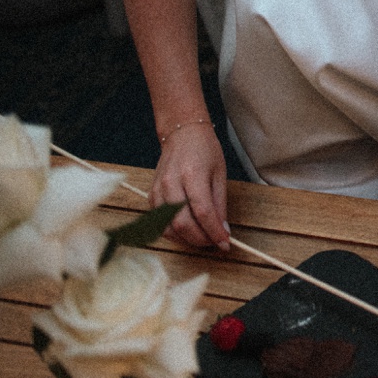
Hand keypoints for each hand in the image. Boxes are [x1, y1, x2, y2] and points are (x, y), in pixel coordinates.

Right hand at [151, 123, 229, 249]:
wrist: (182, 134)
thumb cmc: (205, 150)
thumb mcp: (220, 174)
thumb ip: (219, 204)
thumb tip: (223, 230)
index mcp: (192, 175)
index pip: (203, 212)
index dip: (214, 232)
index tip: (225, 243)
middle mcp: (171, 184)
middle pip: (183, 224)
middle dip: (201, 239)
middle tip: (215, 242)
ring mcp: (158, 190)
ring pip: (169, 228)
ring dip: (187, 239)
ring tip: (203, 238)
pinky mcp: (151, 196)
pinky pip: (160, 223)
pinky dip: (174, 232)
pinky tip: (188, 230)